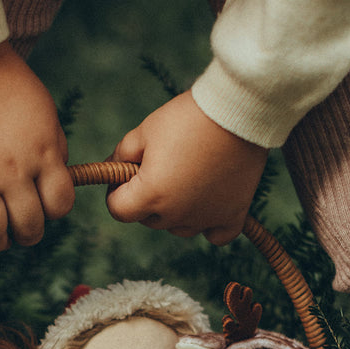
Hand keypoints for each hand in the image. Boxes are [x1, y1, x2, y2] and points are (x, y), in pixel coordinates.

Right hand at [0, 42, 73, 259]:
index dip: (54, 212)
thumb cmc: (9, 84)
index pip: (60, 205)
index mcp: (44, 156)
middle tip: (20, 229)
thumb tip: (60, 177)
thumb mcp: (47, 114)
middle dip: (28, 234)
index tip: (45, 207)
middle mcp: (15, 172)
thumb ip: (55, 149)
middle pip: (29, 225)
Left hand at [106, 91, 267, 244]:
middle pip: (149, 220)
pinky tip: (208, 207)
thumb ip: (122, 154)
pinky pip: (216, 236)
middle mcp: (176, 215)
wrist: (237, 110)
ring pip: (179, 228)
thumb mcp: (145, 130)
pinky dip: (210, 226)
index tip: (124, 176)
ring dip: (176, 212)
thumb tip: (112, 169)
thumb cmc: (188, 117)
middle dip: (147, 200)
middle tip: (161, 168)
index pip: (119, 210)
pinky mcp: (232, 215)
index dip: (116, 192)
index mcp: (151, 195)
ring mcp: (205, 219)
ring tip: (187, 179)